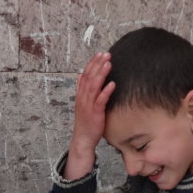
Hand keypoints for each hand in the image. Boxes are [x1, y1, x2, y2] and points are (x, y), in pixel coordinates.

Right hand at [64, 52, 115, 179]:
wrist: (83, 139)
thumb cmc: (85, 121)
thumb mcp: (82, 103)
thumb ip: (82, 89)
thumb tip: (80, 76)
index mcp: (80, 94)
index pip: (85, 74)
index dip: (92, 63)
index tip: (100, 54)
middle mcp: (83, 97)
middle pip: (89, 77)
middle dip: (97, 65)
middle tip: (106, 54)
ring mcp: (88, 105)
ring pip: (94, 86)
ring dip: (101, 74)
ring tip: (108, 64)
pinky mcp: (94, 113)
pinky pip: (100, 101)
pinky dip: (105, 92)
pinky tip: (112, 84)